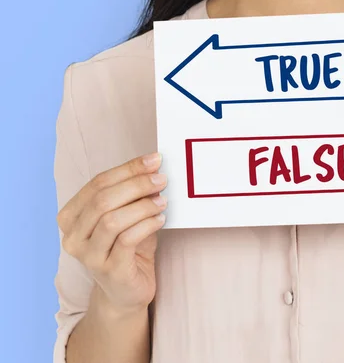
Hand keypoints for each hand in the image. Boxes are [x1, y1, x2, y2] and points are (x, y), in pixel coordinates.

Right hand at [57, 153, 167, 314]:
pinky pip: (127, 240)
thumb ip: (132, 195)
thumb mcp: (127, 216)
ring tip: (163, 201)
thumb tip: (153, 168)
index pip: (97, 183)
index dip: (128, 169)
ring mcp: (88, 256)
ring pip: (112, 220)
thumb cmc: (127, 248)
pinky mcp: (108, 270)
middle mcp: (73, 236)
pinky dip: (146, 225)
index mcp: (72, 217)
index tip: (154, 160)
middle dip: (136, 184)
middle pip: (102, 199)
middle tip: (161, 179)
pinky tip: (160, 219)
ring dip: (142, 206)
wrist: (126, 292)